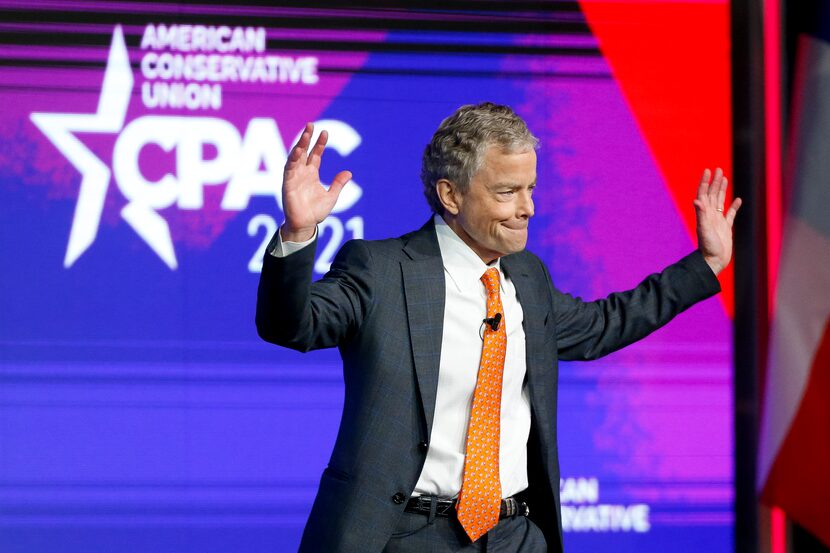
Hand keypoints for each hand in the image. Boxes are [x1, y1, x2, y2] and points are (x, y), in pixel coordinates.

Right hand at [280, 123, 351, 241]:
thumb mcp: (332, 196)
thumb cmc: (316, 212)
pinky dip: (293, 159)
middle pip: (304, 151)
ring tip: (306, 134)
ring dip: (300, 145)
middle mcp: (302, 173)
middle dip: (307, 138)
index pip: (315, 155)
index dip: (320, 144)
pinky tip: (298, 151)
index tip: (325, 133)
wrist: (306, 225)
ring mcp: (294, 177)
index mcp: (312, 174)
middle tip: (311, 125)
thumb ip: (338, 184)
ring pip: (296, 157)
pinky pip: (289, 169)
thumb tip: (349, 172)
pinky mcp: (288, 183)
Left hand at [693, 168, 741, 274]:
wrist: (714, 261)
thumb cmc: (708, 247)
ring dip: (722, 190)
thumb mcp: (704, 229)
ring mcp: (718, 221)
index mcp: (704, 214)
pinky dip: (734, 206)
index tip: (708, 170)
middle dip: (715, 182)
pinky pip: (730, 214)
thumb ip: (701, 214)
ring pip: (720, 201)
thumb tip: (697, 200)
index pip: (704, 194)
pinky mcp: (726, 227)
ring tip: (724, 179)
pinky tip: (738, 200)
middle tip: (718, 169)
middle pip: (712, 194)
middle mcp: (710, 215)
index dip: (705, 182)